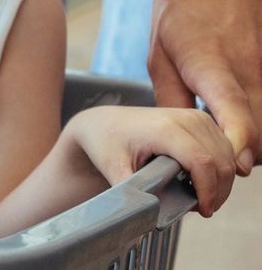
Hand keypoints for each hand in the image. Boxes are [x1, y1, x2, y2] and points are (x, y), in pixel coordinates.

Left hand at [66, 105, 237, 216]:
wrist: (104, 123)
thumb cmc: (106, 143)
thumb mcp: (113, 169)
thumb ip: (133, 193)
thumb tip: (148, 215)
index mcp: (163, 129)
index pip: (202, 162)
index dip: (208, 190)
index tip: (203, 210)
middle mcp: (184, 118)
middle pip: (221, 161)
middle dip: (218, 191)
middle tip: (203, 209)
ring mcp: (196, 117)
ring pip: (228, 155)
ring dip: (221, 181)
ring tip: (202, 198)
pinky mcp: (201, 119)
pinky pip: (225, 148)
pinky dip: (221, 168)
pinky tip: (202, 182)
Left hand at [148, 0, 261, 175]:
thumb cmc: (181, 2)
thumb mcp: (159, 52)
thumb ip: (172, 97)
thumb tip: (177, 136)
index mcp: (212, 66)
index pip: (235, 115)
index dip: (234, 146)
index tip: (227, 165)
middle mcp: (249, 69)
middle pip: (261, 133)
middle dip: (241, 156)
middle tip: (213, 164)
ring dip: (253, 140)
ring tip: (221, 141)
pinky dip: (259, 117)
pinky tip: (236, 116)